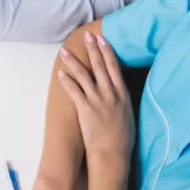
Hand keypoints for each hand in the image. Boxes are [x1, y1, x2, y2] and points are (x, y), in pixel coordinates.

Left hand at [57, 31, 134, 170]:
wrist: (113, 153)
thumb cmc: (122, 138)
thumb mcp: (128, 115)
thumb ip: (122, 100)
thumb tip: (118, 91)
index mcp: (123, 95)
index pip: (115, 68)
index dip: (108, 52)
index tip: (103, 40)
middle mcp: (111, 95)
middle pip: (100, 66)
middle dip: (93, 49)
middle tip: (87, 35)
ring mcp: (98, 101)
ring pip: (84, 75)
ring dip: (73, 61)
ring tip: (65, 51)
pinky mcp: (85, 109)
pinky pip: (74, 91)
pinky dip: (67, 81)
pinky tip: (61, 73)